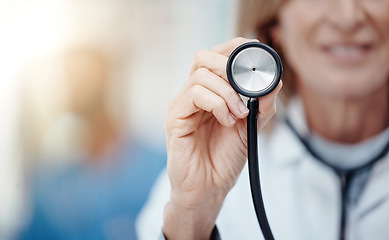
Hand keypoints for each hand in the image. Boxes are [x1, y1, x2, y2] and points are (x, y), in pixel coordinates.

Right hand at [163, 37, 281, 239]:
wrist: (208, 189)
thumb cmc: (224, 159)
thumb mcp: (250, 128)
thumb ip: (261, 105)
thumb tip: (274, 81)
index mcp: (208, 93)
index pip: (215, 57)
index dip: (234, 48)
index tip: (256, 54)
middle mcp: (192, 95)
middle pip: (202, 57)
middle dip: (229, 64)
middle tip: (246, 86)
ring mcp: (182, 105)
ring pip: (201, 75)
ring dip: (228, 92)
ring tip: (240, 114)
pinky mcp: (175, 119)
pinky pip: (195, 94)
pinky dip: (217, 103)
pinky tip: (227, 121)